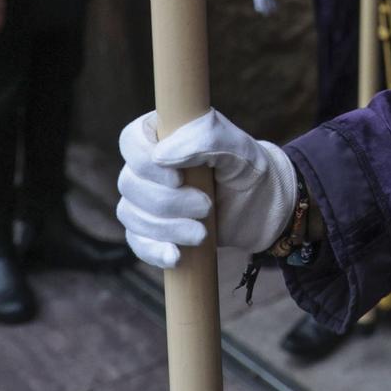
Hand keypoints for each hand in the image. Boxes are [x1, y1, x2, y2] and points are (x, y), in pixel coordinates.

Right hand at [116, 109, 297, 267]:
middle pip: (130, 183)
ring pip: (131, 215)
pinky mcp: (151, 229)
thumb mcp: (237, 147)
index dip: (144, 161)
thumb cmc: (247, 167)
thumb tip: (160, 155)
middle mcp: (148, 165)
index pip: (131, 140)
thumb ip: (204, 139)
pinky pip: (137, 242)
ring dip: (166, 228)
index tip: (177, 178)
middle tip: (206, 206)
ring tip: (202, 233)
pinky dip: (154, 251)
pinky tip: (175, 256)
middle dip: (167, 202)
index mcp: (163, 134)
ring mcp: (146, 198)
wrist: (261, 205)